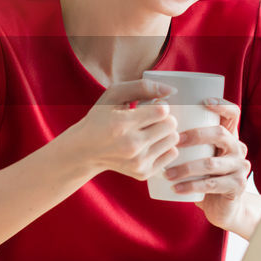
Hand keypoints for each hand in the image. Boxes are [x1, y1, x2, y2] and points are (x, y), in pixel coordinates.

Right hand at [61, 79, 181, 181]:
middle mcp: (131, 146)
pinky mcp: (143, 173)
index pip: (162, 111)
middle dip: (164, 119)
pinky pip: (172, 154)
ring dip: (165, 133)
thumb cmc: (101, 117)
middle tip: (150, 120)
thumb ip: (142, 87)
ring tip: (148, 132)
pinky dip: (164, 147)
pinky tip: (149, 145)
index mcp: (122, 124)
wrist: (86, 150)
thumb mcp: (114, 94)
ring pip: (174, 140)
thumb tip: (171, 91)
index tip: (149, 107)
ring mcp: (138, 162)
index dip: (159, 105)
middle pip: (171, 125)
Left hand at [163, 98, 252, 229]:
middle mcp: (238, 147)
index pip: (232, 113)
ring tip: (166, 174)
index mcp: (229, 135)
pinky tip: (176, 188)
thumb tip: (155, 118)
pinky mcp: (237, 186)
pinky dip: (191, 186)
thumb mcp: (197, 154)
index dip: (222, 105)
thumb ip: (185, 139)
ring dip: (186, 168)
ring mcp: (240, 167)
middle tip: (173, 143)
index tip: (204, 102)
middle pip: (220, 133)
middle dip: (194, 135)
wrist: (220, 206)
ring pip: (211, 163)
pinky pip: (212, 184)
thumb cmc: (201, 175)